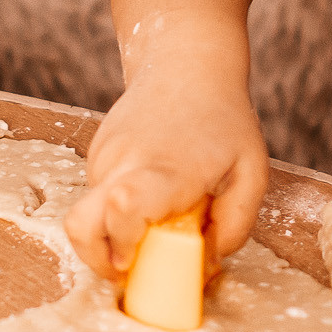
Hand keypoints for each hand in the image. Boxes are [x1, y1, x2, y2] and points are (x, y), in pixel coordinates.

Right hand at [64, 76, 268, 282]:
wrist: (186, 63)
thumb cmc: (224, 120)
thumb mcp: (250, 174)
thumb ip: (234, 226)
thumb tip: (203, 265)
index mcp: (167, 170)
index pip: (124, 206)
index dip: (123, 244)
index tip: (138, 261)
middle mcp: (125, 163)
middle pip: (81, 225)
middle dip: (98, 260)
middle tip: (132, 267)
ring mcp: (104, 157)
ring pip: (92, 216)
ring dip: (117, 231)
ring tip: (157, 212)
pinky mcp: (96, 153)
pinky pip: (97, 197)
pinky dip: (117, 209)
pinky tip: (149, 191)